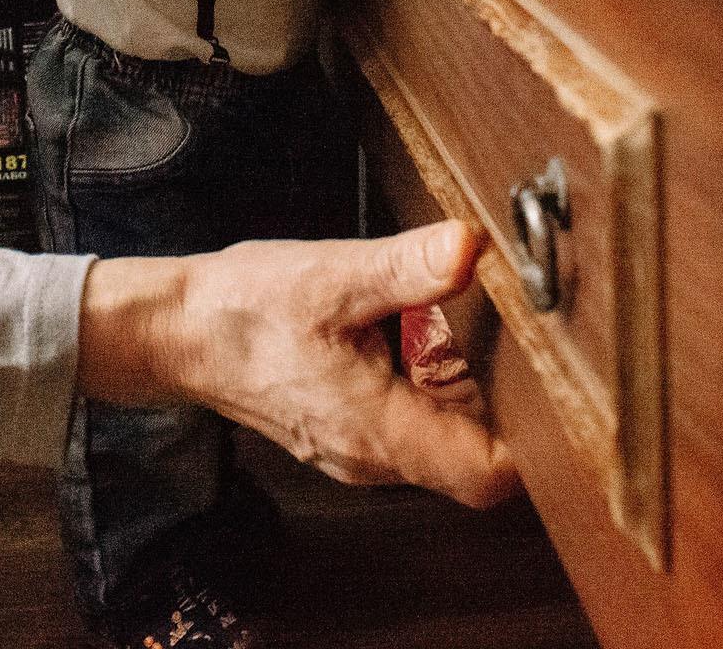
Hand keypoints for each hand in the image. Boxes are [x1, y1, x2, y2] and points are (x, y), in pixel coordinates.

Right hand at [76, 220, 520, 509]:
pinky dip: (421, 380)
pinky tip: (402, 329)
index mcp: (380, 431)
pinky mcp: (347, 433)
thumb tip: (471, 247)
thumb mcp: (333, 276)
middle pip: (474, 451)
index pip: (488, 476)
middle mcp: (375, 458)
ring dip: (454, 383)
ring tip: (438, 321)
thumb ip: (409, 266)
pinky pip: (408, 421)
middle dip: (495, 392)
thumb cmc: (243, 310)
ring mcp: (359, 451)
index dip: (533, 443)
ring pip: (441, 434)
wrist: (176, 331)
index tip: (546, 384)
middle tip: (490, 325)